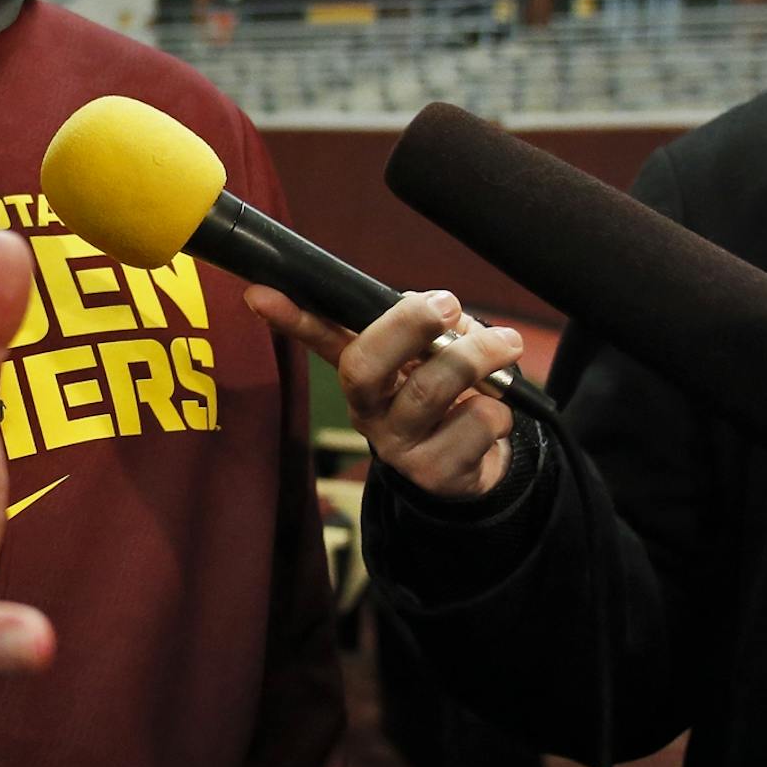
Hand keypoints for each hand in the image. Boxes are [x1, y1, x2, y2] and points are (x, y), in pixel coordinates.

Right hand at [245, 286, 521, 498]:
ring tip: (507, 344)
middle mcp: (366, 411)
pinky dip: (499, 407)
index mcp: (360, 373)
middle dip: (408, 325)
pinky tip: (493, 411)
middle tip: (448, 304)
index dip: (290, 316)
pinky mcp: (434, 474)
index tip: (259, 293)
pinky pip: (475, 423)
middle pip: (363, 366)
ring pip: (429, 389)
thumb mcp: (427, 356)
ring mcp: (396, 446)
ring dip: (477, 358)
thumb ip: (424, 328)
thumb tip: (433, 308)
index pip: (319, 339)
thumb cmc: (445, 396)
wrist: (475, 467)